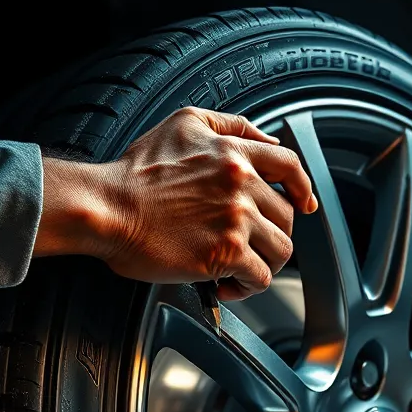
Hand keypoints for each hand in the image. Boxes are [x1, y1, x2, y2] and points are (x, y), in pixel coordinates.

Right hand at [34, 108, 316, 299]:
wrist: (106, 207)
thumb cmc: (133, 175)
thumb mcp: (182, 124)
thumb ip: (228, 125)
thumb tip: (266, 140)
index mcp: (234, 153)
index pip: (290, 166)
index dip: (303, 187)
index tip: (305, 204)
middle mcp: (241, 183)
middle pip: (287, 217)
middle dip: (271, 235)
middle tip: (249, 246)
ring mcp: (237, 219)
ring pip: (281, 250)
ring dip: (264, 264)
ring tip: (241, 270)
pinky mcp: (226, 253)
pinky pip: (260, 278)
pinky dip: (248, 287)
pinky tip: (228, 286)